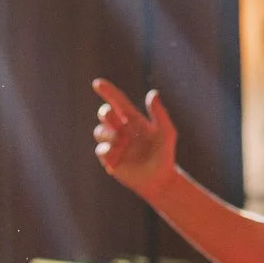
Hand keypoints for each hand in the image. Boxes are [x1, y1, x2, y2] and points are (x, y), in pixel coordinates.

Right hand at [91, 79, 177, 198]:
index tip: (97, 83)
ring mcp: (114, 144)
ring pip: (100, 131)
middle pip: (105, 114)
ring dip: (109, 135)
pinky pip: (101, 149)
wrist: (159, 179)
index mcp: (133, 120)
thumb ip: (160, 113)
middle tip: (110, 114)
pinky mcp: (109, 158)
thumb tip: (152, 93)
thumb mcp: (166, 132)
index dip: (108, 92)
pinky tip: (117, 155)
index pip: (118, 101)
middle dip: (105, 113)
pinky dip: (108, 150)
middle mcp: (121, 129)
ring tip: (121, 143)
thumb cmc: (164, 154)